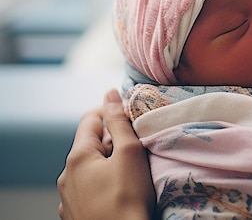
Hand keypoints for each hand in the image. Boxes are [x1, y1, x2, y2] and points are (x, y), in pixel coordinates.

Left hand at [57, 88, 155, 219]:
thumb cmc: (128, 198)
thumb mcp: (129, 152)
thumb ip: (119, 120)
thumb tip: (110, 92)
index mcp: (76, 157)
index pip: (91, 119)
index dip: (111, 111)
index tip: (131, 115)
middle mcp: (66, 177)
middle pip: (91, 144)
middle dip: (113, 138)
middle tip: (137, 143)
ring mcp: (68, 199)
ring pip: (90, 168)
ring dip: (108, 162)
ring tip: (132, 168)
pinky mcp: (76, 216)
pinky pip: (89, 188)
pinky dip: (103, 182)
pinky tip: (121, 189)